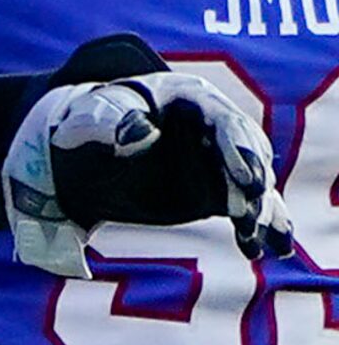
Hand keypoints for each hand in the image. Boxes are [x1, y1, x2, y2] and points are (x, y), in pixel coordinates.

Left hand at [4, 68, 293, 278]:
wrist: (79, 150)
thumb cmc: (88, 123)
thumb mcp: (94, 116)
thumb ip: (111, 121)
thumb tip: (137, 132)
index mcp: (188, 97)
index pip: (223, 121)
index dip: (237, 149)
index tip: (245, 178)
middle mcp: (213, 126)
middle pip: (245, 153)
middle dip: (252, 181)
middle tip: (251, 208)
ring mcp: (218, 158)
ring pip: (250, 182)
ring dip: (258, 209)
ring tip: (254, 236)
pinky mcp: (216, 188)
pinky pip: (244, 206)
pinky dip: (258, 225)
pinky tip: (265, 247)